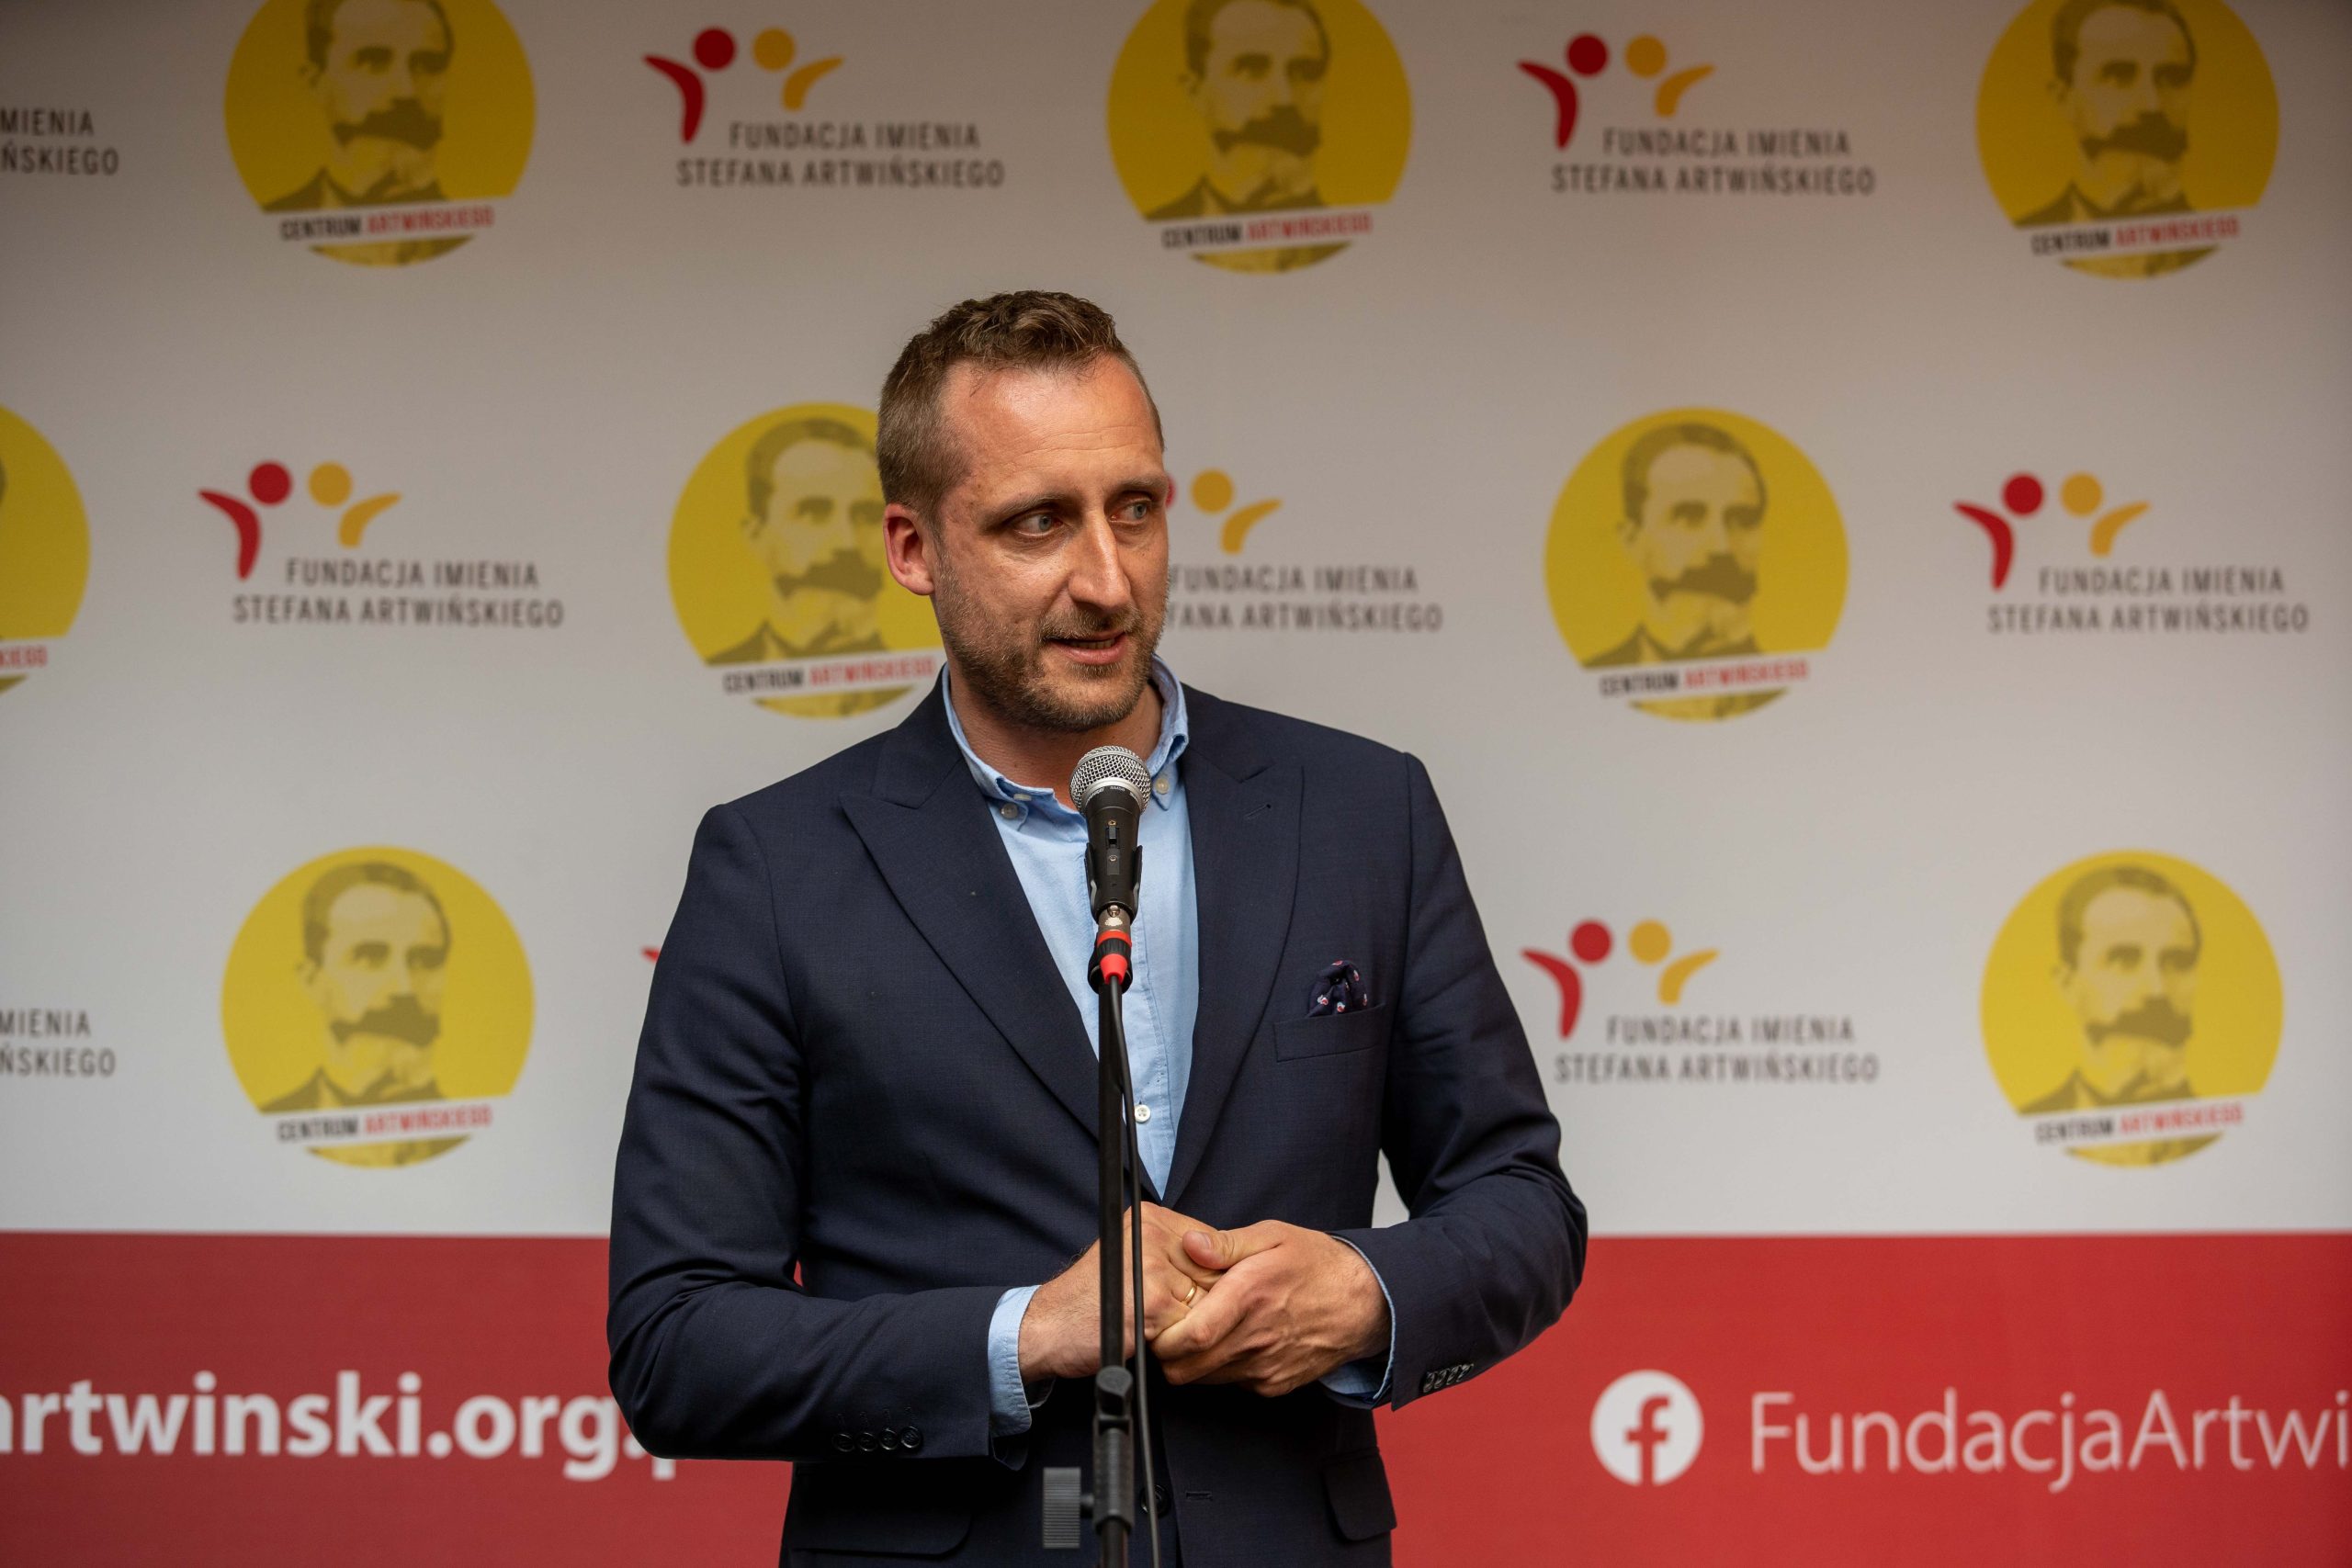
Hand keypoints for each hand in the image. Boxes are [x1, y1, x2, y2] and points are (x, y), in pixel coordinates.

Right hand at [1018, 1203, 1223, 1382]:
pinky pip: (1191, 1325)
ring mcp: (1154, 1266)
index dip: (1209, 1274)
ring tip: (1151, 1320)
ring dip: (1187, 1320)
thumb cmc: (1092, 1298)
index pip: (1213, 1243)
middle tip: (1164, 1309)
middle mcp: (1154, 1233)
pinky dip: (1174, 1337)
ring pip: (1206, 1301)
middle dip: (1200, 1298)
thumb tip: (1230, 1266)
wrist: (1049, 1326)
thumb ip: (1176, 1252)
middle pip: (1214, 1271)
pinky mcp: (1153, 1302)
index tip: (1186, 1290)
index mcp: (1151, 1218)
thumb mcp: (1133, 1257)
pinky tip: (1144, 1332)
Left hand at [1149, 1222, 1389, 1397]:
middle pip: (1188, 1367)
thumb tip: (1190, 1244)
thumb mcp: (1272, 1236)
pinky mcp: (1275, 1384)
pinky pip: (1232, 1383)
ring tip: (1205, 1329)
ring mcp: (1266, 1367)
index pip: (1192, 1336)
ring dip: (1194, 1360)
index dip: (1163, 1337)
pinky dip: (1222, 1368)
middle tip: (1170, 1327)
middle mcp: (1257, 1338)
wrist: (1367, 1303)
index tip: (1155, 1322)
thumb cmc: (1319, 1265)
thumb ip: (1225, 1242)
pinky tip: (1234, 1341)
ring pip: (1205, 1378)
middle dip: (1169, 1352)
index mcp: (1251, 1296)